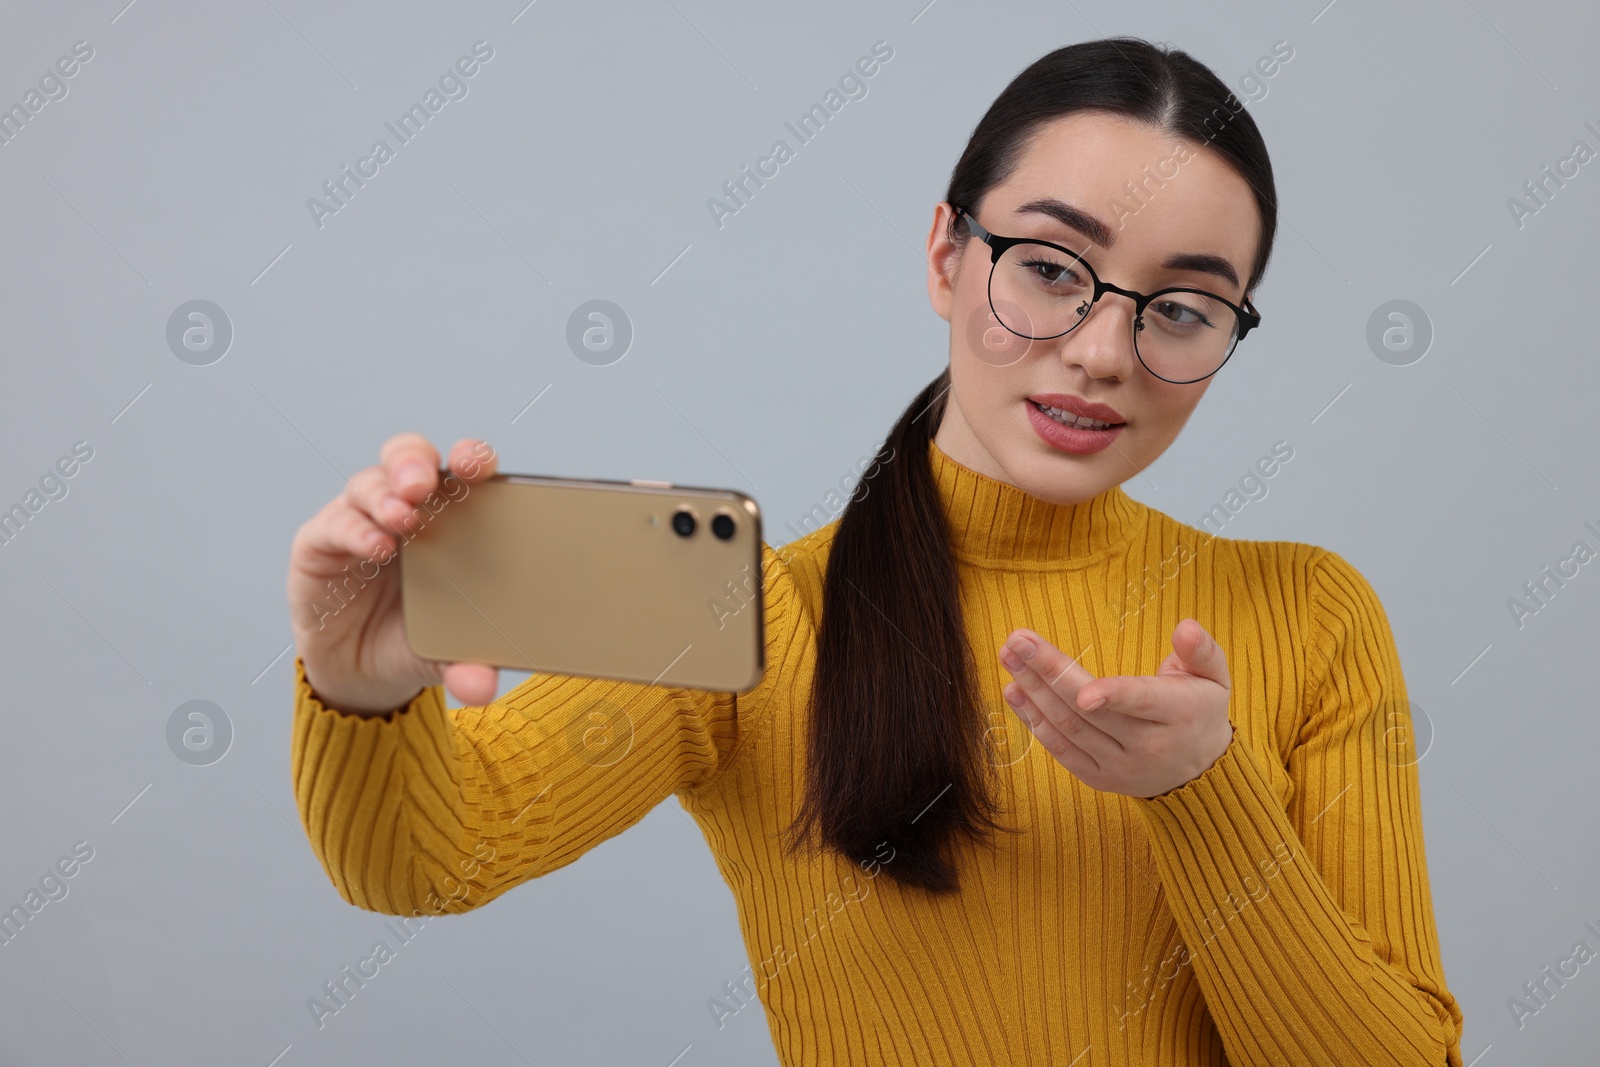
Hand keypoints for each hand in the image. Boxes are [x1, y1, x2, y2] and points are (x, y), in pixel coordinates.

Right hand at [287, 432, 502, 714]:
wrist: (362, 671)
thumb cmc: (417, 638)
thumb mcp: (449, 653)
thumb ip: (468, 665)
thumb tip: (483, 688)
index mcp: (450, 516)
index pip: (462, 471)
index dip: (471, 457)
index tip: (480, 466)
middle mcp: (405, 508)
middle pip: (409, 458)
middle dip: (417, 463)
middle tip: (426, 484)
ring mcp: (361, 520)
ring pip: (370, 483)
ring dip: (386, 496)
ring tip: (404, 518)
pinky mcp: (321, 543)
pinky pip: (335, 524)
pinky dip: (355, 530)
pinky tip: (375, 547)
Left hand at [997, 618, 1234, 798]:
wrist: (1200, 772)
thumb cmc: (1200, 709)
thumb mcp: (1215, 676)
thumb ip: (1201, 650)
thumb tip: (1185, 626)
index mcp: (1179, 715)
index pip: (1141, 702)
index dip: (1113, 696)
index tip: (1083, 691)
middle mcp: (1148, 746)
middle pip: (1090, 711)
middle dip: (1049, 673)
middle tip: (1018, 641)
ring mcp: (1120, 766)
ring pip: (1070, 729)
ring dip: (1033, 692)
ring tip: (1009, 657)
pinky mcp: (1099, 778)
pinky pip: (1061, 751)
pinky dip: (1034, 722)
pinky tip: (1014, 692)